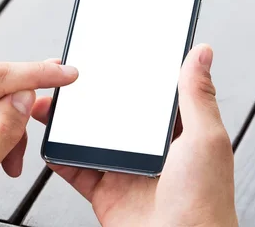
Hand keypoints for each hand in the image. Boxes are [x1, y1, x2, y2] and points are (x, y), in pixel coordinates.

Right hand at [33, 45, 236, 226]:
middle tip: (70, 78)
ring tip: (51, 102)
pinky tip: (49, 141)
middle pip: (112, 114)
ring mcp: (124, 169)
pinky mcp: (105, 191)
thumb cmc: (205, 201)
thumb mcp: (206, 138)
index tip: (109, 55)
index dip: (128, 74)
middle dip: (90, 96)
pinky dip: (59, 156)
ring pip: (89, 137)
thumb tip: (202, 53)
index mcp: (173, 132)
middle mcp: (147, 148)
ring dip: (68, 121)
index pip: (147, 94)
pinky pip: (75, 169)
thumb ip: (197, 95)